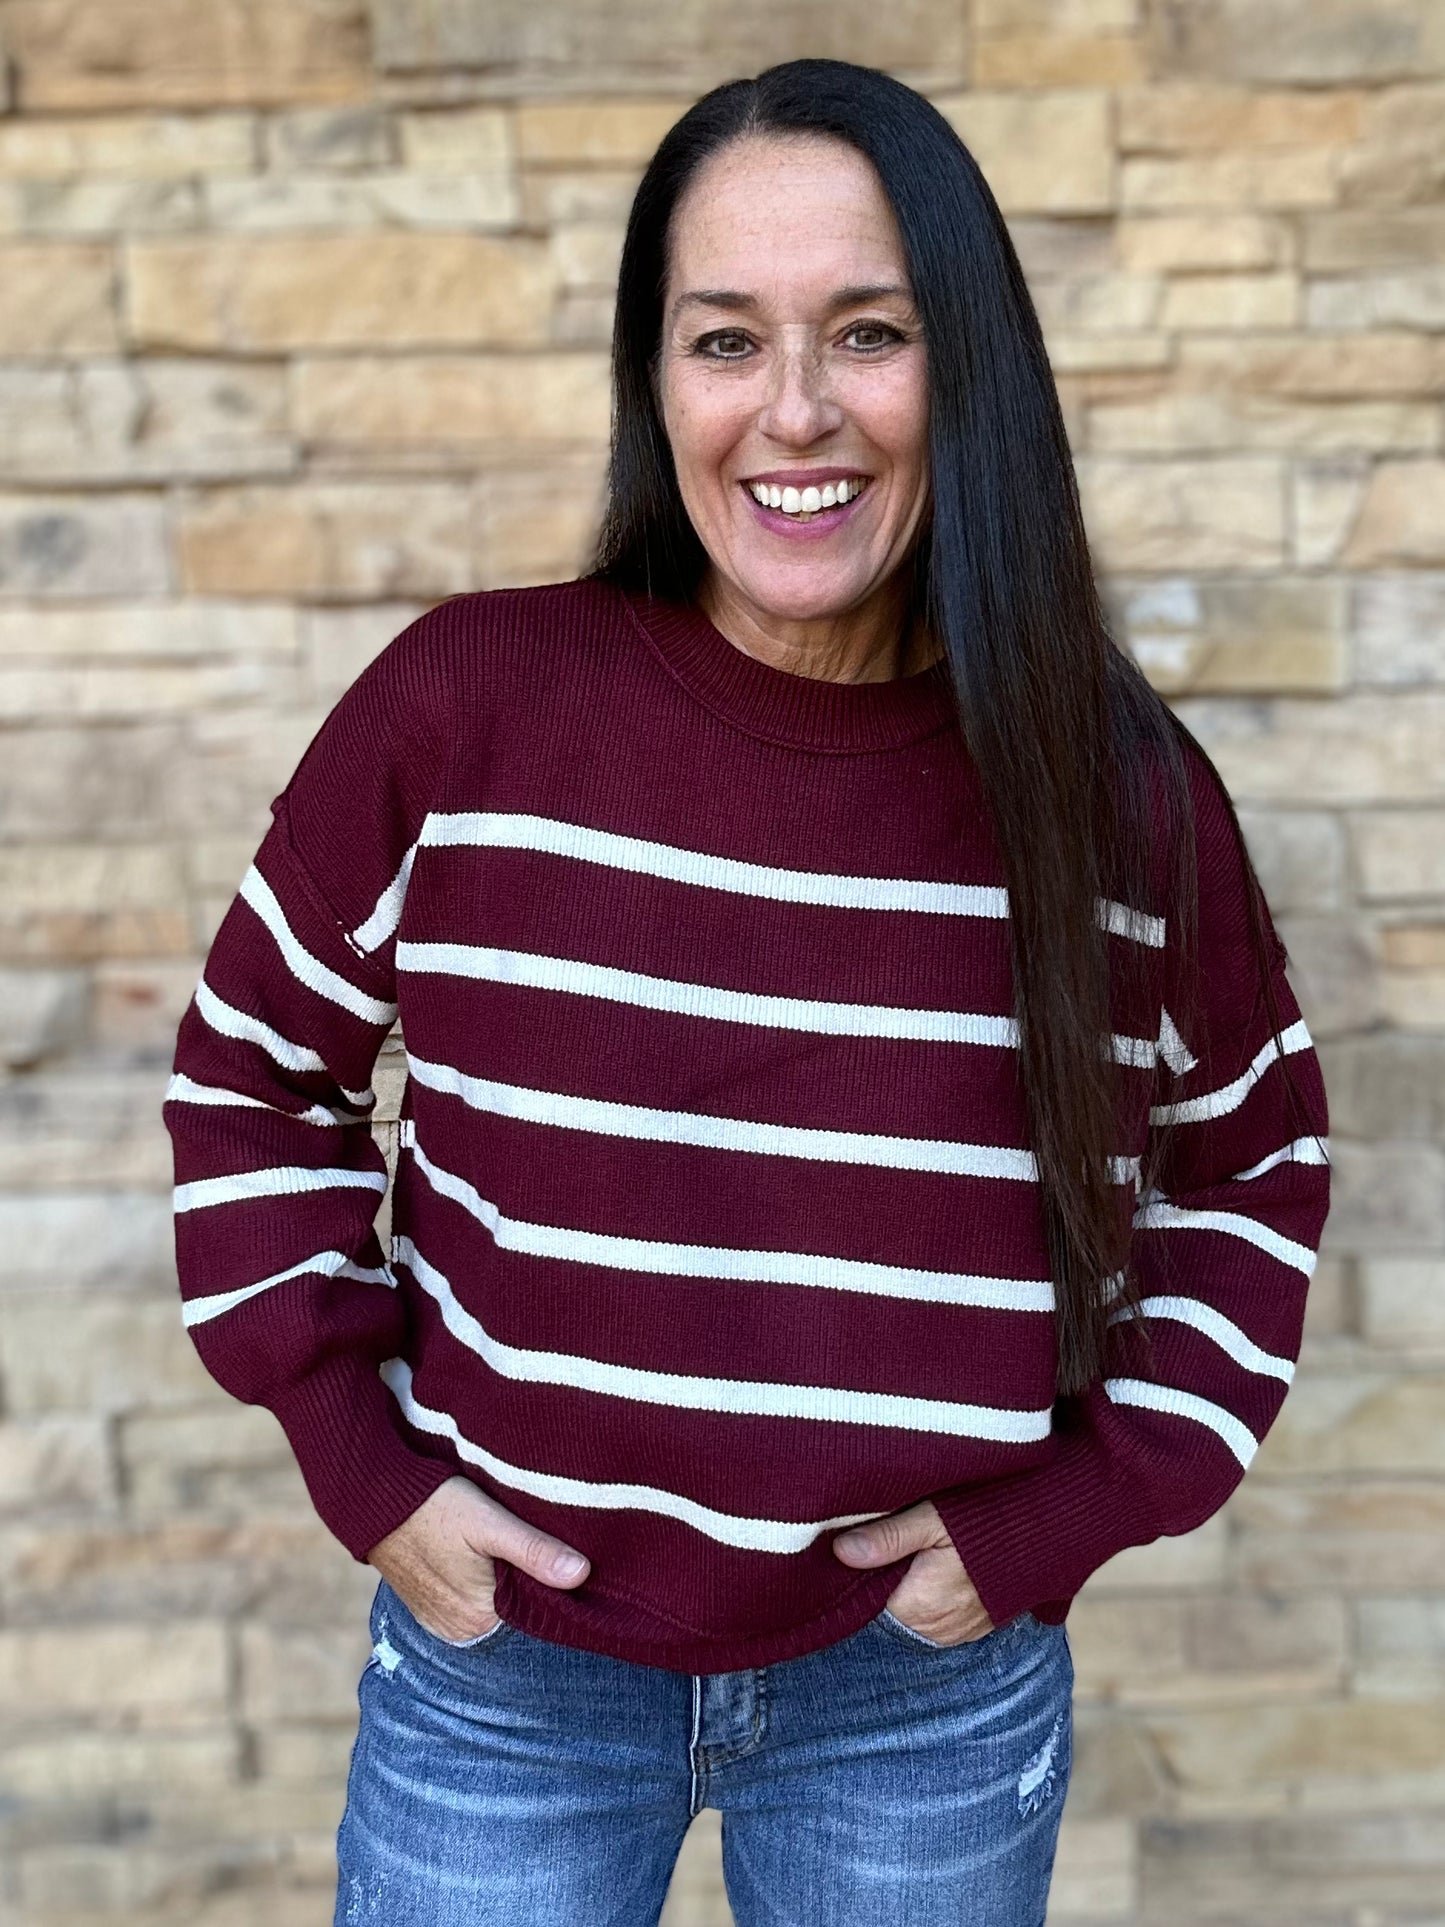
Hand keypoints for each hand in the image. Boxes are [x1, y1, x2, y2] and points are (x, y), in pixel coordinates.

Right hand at [367, 1476, 589, 1643]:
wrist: (373, 1501)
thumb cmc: (434, 1506)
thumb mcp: (488, 1522)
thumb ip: (533, 1550)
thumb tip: (582, 1574)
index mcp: (481, 1617)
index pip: (538, 1610)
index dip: (553, 1581)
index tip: (564, 1553)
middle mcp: (461, 1630)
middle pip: (516, 1608)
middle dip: (529, 1581)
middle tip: (533, 1540)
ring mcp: (442, 1623)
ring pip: (493, 1604)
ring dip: (504, 1581)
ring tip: (504, 1547)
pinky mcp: (429, 1608)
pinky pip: (469, 1602)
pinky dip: (480, 1584)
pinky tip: (481, 1557)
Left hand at [832, 1498, 994, 1645]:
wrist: (1048, 1536)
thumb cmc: (987, 1523)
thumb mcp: (933, 1520)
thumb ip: (888, 1538)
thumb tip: (840, 1551)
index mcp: (916, 1607)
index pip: (864, 1599)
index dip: (857, 1570)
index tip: (855, 1543)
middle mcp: (933, 1630)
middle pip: (885, 1606)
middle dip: (881, 1577)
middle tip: (887, 1539)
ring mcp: (954, 1634)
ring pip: (910, 1611)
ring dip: (906, 1586)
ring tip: (916, 1550)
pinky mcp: (971, 1628)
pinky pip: (934, 1615)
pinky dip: (929, 1594)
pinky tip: (934, 1566)